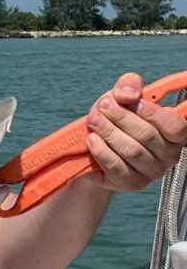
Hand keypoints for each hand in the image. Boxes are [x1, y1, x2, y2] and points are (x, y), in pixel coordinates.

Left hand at [85, 72, 186, 192]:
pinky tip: (92, 140)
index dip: (152, 112)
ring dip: (108, 132)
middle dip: (121, 118)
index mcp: (175, 134)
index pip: (175, 125)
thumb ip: (129, 86)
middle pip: (147, 135)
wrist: (95, 150)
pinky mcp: (132, 183)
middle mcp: (169, 154)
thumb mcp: (121, 97)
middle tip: (103, 106)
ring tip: (93, 121)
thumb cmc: (115, 121)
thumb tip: (127, 94)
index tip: (131, 101)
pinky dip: (102, 151)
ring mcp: (152, 171)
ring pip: (131, 151)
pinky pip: (117, 166)